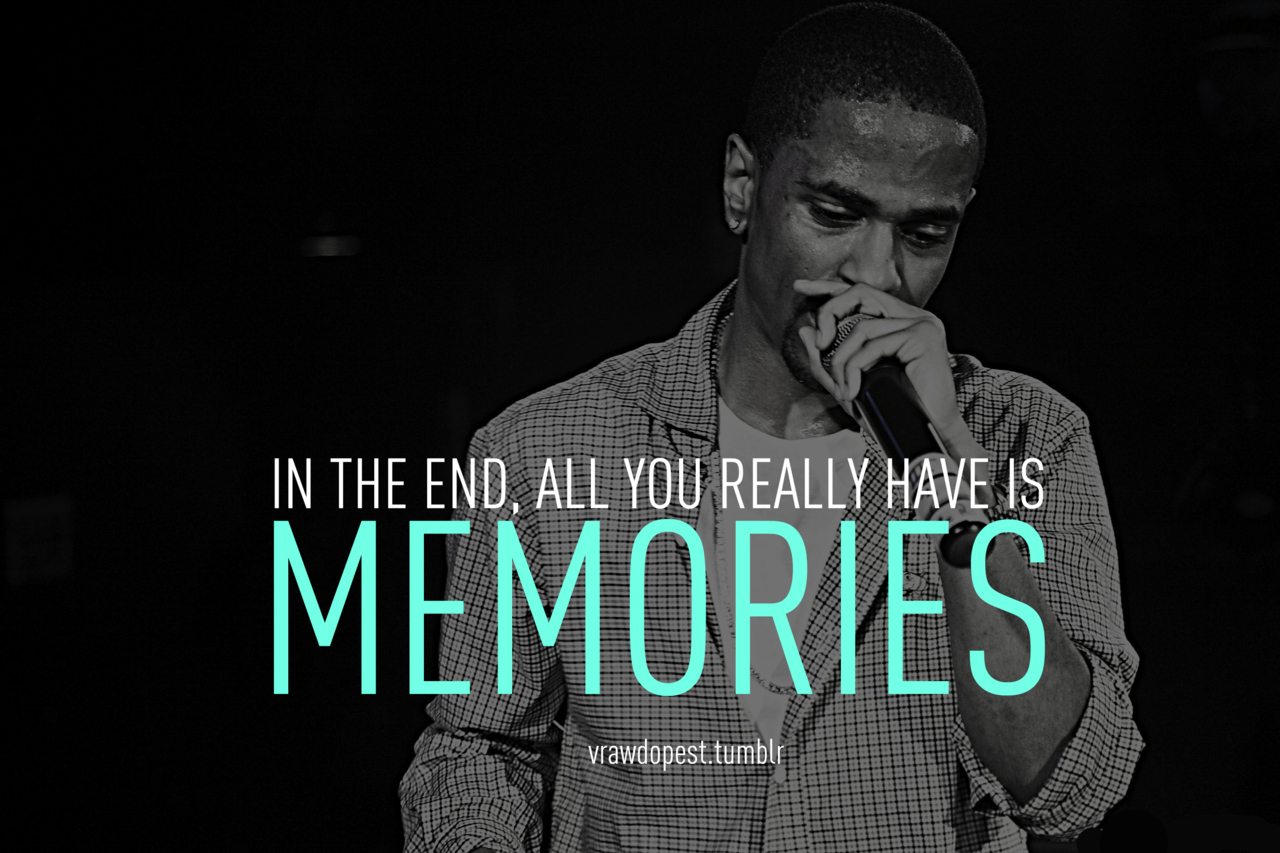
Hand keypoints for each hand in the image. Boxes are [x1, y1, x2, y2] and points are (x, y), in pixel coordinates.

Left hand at [794, 279, 974, 454]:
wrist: (924, 435)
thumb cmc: (891, 411)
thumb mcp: (850, 383)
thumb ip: (826, 359)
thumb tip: (804, 330)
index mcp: (899, 322)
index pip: (861, 294)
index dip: (829, 287)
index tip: (800, 287)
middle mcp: (913, 316)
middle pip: (859, 294)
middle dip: (829, 314)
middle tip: (819, 345)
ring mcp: (921, 323)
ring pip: (862, 327)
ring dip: (841, 360)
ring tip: (842, 390)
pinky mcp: (923, 336)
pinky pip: (874, 344)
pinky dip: (855, 368)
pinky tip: (853, 391)